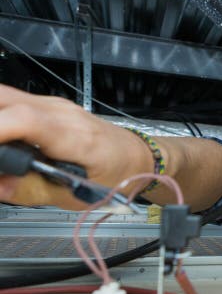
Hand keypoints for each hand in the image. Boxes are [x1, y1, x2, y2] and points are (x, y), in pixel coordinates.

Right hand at [0, 84, 151, 208]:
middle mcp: (63, 113)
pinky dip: (1, 120)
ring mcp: (55, 105)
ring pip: (4, 97)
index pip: (25, 120)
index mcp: (76, 137)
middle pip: (4, 99)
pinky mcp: (49, 106)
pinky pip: (12, 103)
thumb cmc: (114, 176)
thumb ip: (33, 191)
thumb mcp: (78, 196)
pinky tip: (5, 143)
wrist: (136, 157)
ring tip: (0, 154)